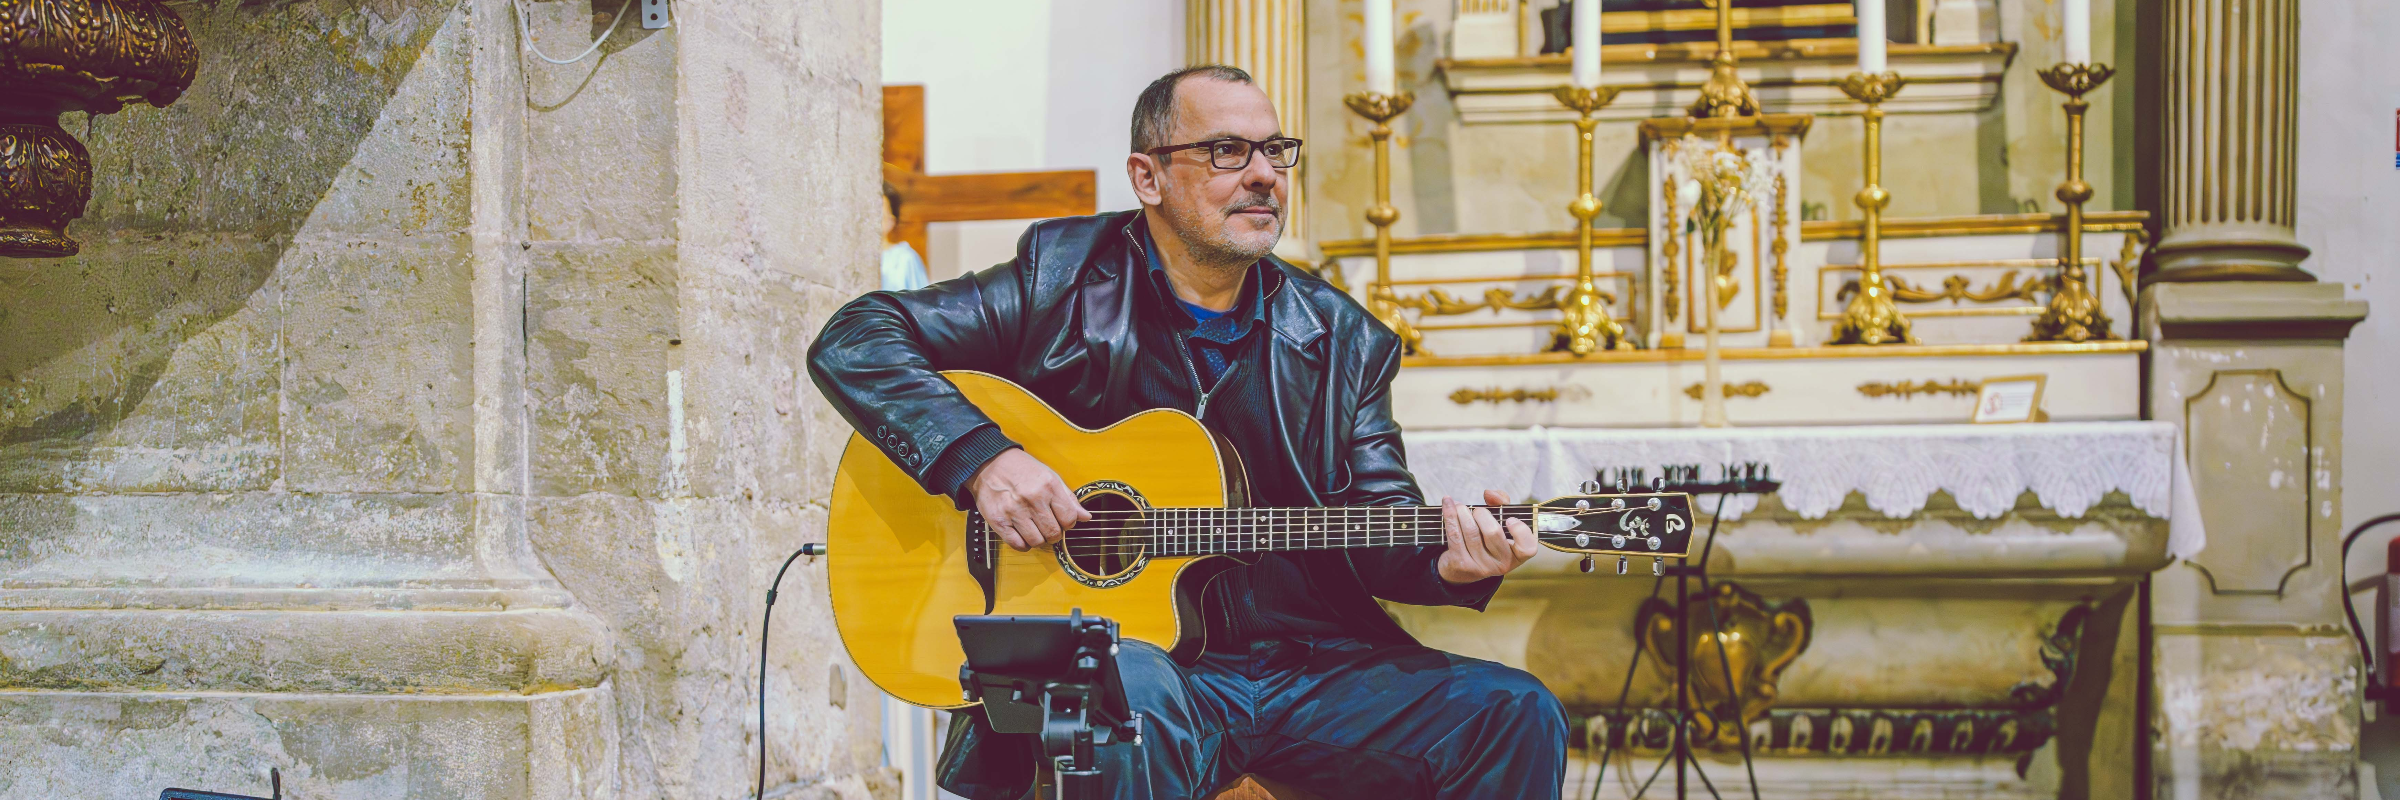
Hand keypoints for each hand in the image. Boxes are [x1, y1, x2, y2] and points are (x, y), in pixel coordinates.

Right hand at [968, 448, 1089, 550]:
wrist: (989, 464)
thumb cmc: (1021, 469)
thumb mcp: (1049, 476)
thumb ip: (1068, 498)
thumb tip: (1086, 517)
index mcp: (1048, 486)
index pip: (1069, 518)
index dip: (1068, 523)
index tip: (1063, 521)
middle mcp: (1032, 498)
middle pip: (1053, 533)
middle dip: (1054, 534)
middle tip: (1048, 527)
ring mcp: (1014, 510)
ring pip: (1036, 541)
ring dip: (1038, 540)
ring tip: (1035, 530)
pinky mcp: (998, 520)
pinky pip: (1017, 544)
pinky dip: (1023, 544)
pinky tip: (1023, 535)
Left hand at [1437, 489, 1536, 584]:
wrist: (1461, 569)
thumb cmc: (1486, 540)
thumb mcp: (1499, 524)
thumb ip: (1501, 505)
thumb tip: (1490, 494)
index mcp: (1516, 556)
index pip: (1528, 548)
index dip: (1520, 531)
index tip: (1509, 519)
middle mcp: (1501, 564)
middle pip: (1493, 532)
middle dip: (1482, 514)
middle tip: (1477, 510)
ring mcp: (1481, 567)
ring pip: (1471, 532)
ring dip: (1462, 513)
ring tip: (1460, 506)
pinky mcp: (1461, 564)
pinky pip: (1454, 535)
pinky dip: (1450, 515)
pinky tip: (1448, 503)